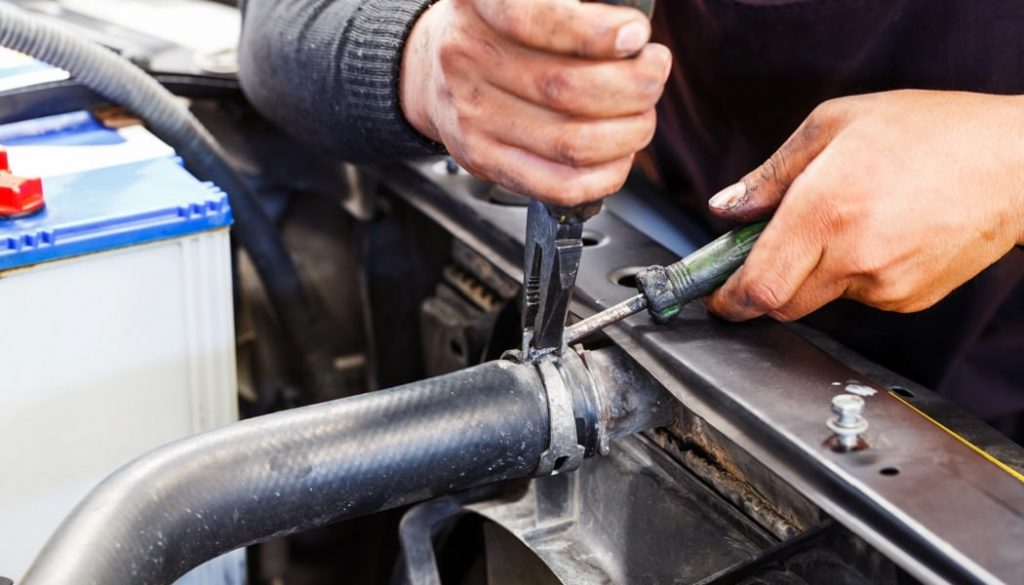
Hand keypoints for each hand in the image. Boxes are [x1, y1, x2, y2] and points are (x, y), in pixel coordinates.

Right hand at [400, 0, 670, 205]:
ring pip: (571, 142)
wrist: (430, 72)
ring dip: (627, 132)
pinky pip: (557, 184)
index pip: (534, 19)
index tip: (635, 35)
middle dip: (633, 87)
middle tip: (652, 75)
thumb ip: (572, 9)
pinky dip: (605, 175)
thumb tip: (632, 40)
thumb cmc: (494, 29)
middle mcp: (467, 58)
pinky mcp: (483, 161)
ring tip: (641, 114)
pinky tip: (620, 154)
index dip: (595, 32)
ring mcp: (472, 117)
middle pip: (565, 88)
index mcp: (479, 4)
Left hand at [705, 90, 1023, 320]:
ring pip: (820, 298)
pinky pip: (859, 297)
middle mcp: (852, 256)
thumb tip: (725, 209)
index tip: (717, 297)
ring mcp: (885, 285)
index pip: (757, 286)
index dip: (728, 299)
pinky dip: (853, 275)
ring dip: (813, 273)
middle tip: (772, 249)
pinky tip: (879, 236)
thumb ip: (770, 175)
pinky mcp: (909, 300)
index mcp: (824, 211)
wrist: (1013, 161)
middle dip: (765, 284)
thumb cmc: (929, 132)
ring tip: (847, 222)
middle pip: (781, 303)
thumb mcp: (833, 125)